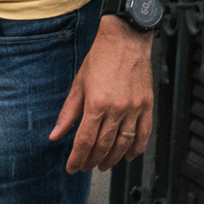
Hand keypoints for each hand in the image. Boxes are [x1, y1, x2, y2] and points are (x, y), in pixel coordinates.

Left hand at [50, 17, 157, 173]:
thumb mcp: (78, 84)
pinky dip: (136, 148)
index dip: (77, 158)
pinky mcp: (147, 104)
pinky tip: (129, 155)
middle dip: (92, 160)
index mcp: (97, 103)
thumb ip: (68, 113)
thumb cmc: (101, 56)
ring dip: (112, 158)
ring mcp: (134, 107)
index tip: (73, 166)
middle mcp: (117, 108)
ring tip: (103, 164)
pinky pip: (143, 133)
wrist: (126, 37)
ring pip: (123, 144)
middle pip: (103, 146)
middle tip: (86, 166)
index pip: (84, 141)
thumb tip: (56, 135)